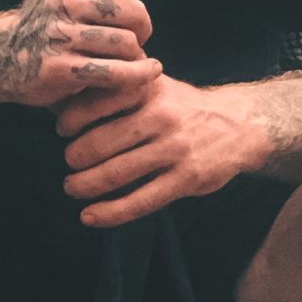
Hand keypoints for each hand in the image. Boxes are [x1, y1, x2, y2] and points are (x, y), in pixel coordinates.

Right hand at [0, 0, 159, 108]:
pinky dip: (137, 74)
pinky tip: (146, 71)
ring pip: (127, 43)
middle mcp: (62, 0)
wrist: (2, 55)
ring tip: (127, 54)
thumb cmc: (45, 15)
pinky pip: (114, 72)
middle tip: (134, 35)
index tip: (124, 5)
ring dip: (135, 53)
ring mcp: (60, 35)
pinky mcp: (61, 69)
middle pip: (133, 11)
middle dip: (142, 27)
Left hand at [55, 74, 257, 226]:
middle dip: (73, 159)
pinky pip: (139, 201)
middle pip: (99, 143)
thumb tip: (66, 96)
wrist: (240, 125)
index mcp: (148, 90)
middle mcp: (160, 117)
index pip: (96, 103)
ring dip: (84, 186)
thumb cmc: (184, 106)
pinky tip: (90, 217)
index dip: (70, 120)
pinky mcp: (185, 179)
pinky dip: (109, 213)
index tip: (62, 132)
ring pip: (115, 174)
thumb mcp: (156, 84)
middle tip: (68, 166)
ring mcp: (174, 149)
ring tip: (73, 188)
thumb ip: (120, 86)